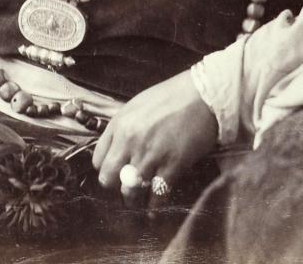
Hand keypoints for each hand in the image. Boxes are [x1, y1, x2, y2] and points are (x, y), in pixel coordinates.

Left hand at [92, 70, 217, 205]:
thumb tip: (116, 151)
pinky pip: (157, 196)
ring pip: (130, 192)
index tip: (115, 173)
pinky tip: (155, 209)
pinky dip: (155, 206)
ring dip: (134, 199)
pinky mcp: (172, 165)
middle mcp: (130, 140)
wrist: (204, 94)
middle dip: (116, 186)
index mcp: (120, 124)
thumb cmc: (172, 97)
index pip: (98, 160)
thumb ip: (123, 128)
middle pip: (108, 179)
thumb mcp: (138, 105)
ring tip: (140, 200)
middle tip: (126, 188)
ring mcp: (151, 154)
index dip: (107, 169)